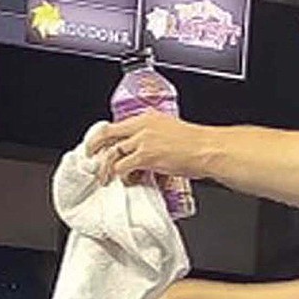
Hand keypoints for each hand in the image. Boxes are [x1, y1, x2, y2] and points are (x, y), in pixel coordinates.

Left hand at [86, 111, 215, 184]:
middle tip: (89, 156)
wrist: (208, 149)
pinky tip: (127, 181)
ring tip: (105, 177)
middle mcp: (142, 126)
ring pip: (112, 152)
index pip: (119, 124)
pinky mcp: (145, 156)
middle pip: (108, 133)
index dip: (107, 136)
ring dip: (106, 167)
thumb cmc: (197, 144)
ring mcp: (142, 140)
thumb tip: (146, 154)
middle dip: (94, 145)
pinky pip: (123, 167)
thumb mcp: (172, 132)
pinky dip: (122, 176)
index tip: (102, 144)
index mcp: (149, 117)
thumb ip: (154, 139)